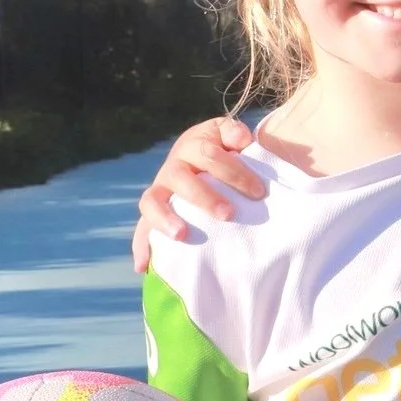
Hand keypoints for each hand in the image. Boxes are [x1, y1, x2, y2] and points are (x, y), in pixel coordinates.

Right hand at [131, 118, 261, 271]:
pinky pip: (141, 228)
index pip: (209, 155)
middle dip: (204, 197)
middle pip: (181, 179)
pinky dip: (141, 246)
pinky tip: (144, 267)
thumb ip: (235, 133)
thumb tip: (242, 140)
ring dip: (165, 219)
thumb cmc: (223, 150)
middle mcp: (172, 168)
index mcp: (192, 146)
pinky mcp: (153, 212)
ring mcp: (160, 190)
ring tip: (181, 235)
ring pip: (153, 201)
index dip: (234, 172)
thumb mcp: (228, 135)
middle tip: (228, 214)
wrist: (202, 156)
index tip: (258, 191)